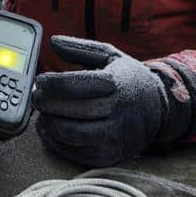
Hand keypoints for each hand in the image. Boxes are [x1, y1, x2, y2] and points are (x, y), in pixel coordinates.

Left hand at [32, 37, 166, 166]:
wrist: (160, 109)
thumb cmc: (128, 79)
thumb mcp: (110, 56)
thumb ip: (80, 49)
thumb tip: (52, 41)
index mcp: (116, 84)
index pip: (78, 85)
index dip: (53, 83)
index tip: (39, 80)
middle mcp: (118, 111)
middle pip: (73, 111)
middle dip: (47, 105)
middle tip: (35, 97)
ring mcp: (115, 135)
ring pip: (73, 135)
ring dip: (50, 126)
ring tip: (41, 116)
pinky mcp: (111, 155)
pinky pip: (77, 154)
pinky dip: (57, 144)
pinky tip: (49, 131)